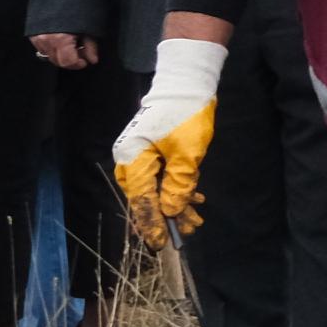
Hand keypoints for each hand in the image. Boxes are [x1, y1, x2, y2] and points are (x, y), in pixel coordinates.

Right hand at [30, 31, 98, 69]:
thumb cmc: (78, 10)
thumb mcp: (88, 28)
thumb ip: (90, 46)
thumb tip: (92, 60)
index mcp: (60, 39)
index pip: (68, 62)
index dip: (78, 64)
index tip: (84, 61)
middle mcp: (46, 40)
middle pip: (58, 61)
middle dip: (70, 61)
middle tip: (80, 52)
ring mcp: (37, 38)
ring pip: (50, 56)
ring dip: (60, 55)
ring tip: (71, 44)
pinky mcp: (33, 34)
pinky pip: (42, 49)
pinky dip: (52, 48)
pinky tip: (60, 40)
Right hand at [114, 35, 226, 246]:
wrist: (186, 83)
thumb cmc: (186, 115)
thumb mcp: (187, 153)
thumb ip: (179, 184)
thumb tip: (171, 211)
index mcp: (132, 159)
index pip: (142, 199)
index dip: (152, 222)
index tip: (161, 243)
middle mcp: (130, 159)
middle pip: (147, 195)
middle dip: (167, 214)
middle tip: (189, 229)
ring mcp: (138, 154)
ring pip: (155, 187)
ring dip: (176, 202)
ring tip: (196, 218)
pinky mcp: (150, 150)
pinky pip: (160, 175)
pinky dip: (176, 186)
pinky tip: (194, 197)